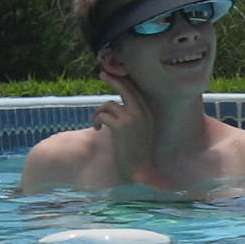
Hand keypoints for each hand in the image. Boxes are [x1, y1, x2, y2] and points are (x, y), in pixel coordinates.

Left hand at [94, 71, 156, 185]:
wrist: (140, 170)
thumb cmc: (137, 152)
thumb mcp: (140, 130)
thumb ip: (132, 116)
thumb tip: (115, 104)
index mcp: (148, 112)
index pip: (135, 90)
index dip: (123, 81)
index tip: (114, 76)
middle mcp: (141, 112)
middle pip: (125, 88)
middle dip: (112, 79)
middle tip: (102, 73)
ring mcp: (131, 118)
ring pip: (109, 104)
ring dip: (99, 112)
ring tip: (96, 122)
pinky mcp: (120, 127)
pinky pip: (102, 116)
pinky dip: (97, 121)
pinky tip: (98, 129)